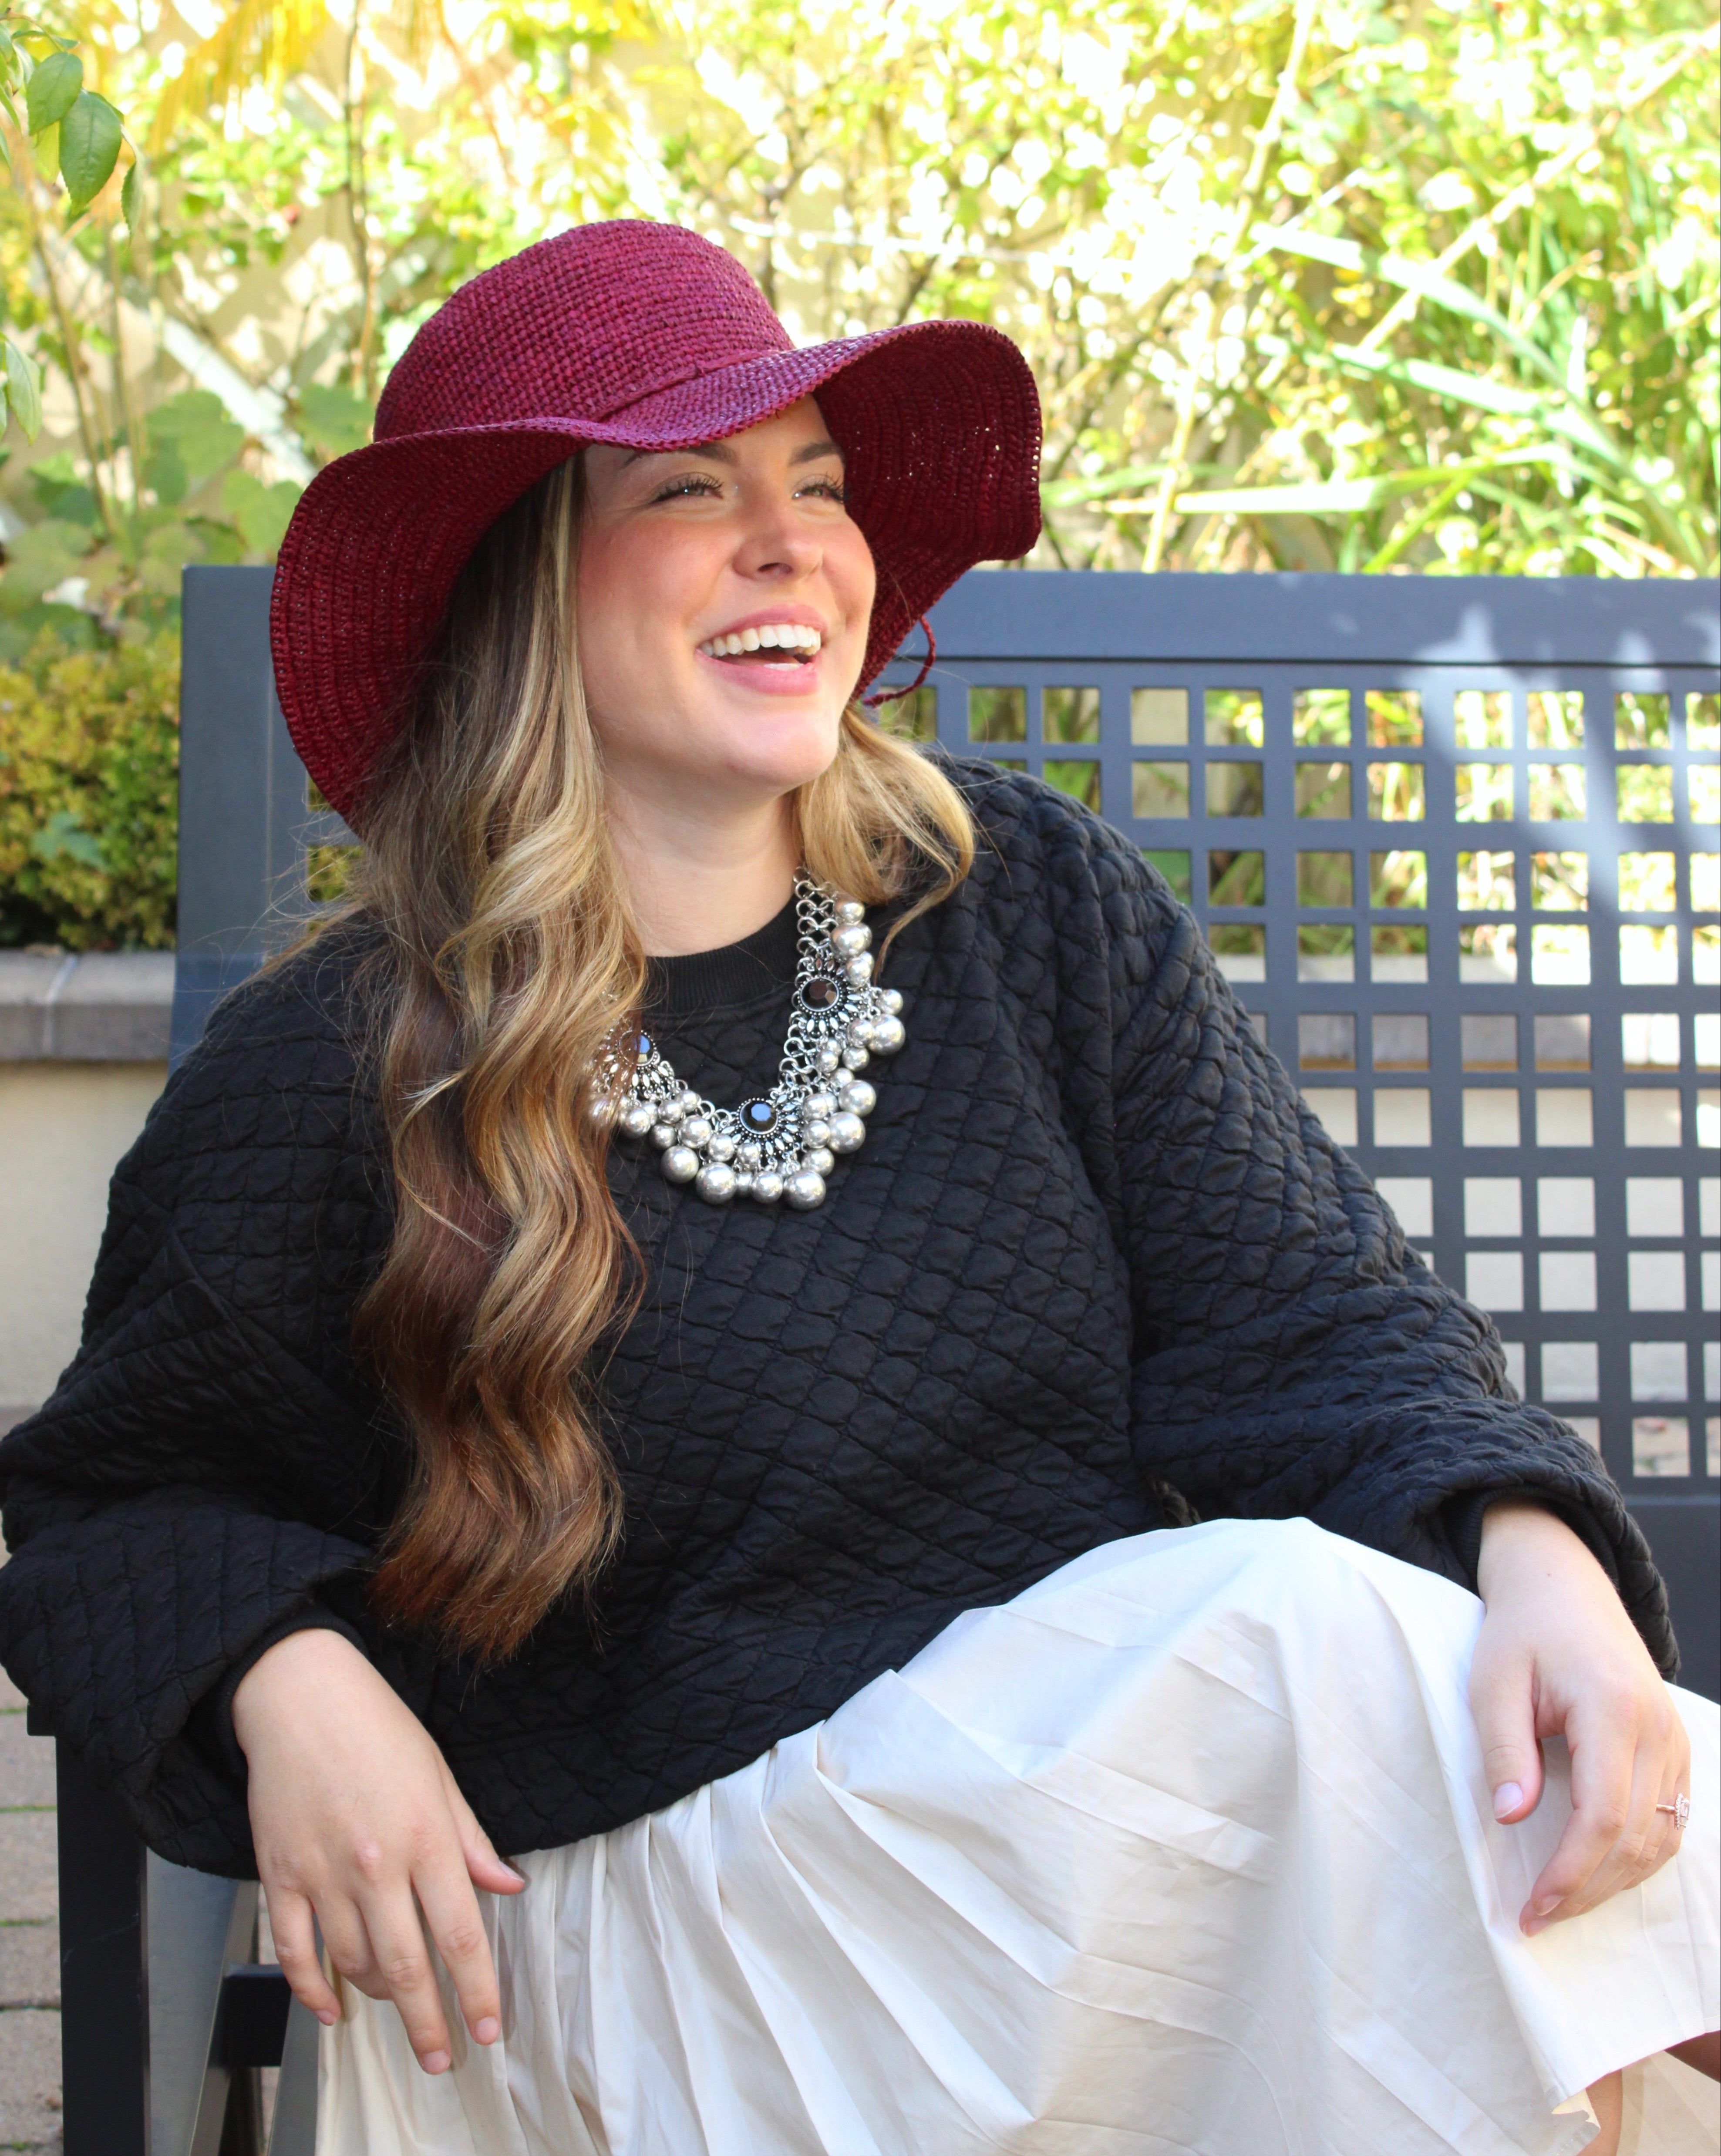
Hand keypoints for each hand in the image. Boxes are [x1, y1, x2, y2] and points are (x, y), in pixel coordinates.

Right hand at [231, 1628, 524, 2073]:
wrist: (301, 1696)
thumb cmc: (379, 1729)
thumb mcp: (441, 1777)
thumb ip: (472, 1840)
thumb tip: (509, 1886)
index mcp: (425, 1837)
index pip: (460, 1933)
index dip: (477, 1989)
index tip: (489, 2029)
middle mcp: (376, 1865)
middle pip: (407, 1967)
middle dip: (429, 2022)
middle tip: (442, 2057)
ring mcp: (323, 1874)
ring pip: (352, 1965)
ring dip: (378, 1996)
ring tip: (398, 2005)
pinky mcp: (280, 1875)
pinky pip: (294, 1952)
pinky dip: (311, 1991)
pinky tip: (331, 2010)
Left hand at [1471, 1501, 1688, 1936]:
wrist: (1564, 1590)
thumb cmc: (1522, 1634)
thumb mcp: (1493, 1683)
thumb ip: (1506, 1750)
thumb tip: (1512, 1819)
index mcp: (1612, 1708)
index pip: (1601, 1815)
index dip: (1570, 1872)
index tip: (1533, 1907)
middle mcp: (1657, 1728)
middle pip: (1635, 1837)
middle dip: (1587, 1888)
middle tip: (1537, 1917)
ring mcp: (1675, 1739)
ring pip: (1659, 1837)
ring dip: (1613, 1881)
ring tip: (1560, 1902)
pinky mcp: (1676, 1748)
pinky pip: (1669, 1820)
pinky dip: (1636, 1855)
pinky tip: (1595, 1870)